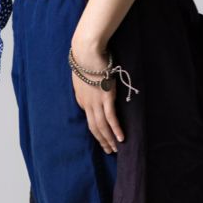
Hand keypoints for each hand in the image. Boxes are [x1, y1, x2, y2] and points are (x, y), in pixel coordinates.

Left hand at [70, 39, 124, 153]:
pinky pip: (111, 118)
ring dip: (108, 139)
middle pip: (93, 127)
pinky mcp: (106, 97)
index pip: (89, 118)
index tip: (102, 135)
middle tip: (108, 150)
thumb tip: (92, 84)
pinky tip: (120, 138)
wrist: (87, 51)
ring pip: (101, 126)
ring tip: (115, 149)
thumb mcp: (82, 74)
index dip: (95, 129)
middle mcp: (87, 103)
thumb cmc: (86, 58)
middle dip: (101, 140)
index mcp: (81, 99)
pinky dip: (115, 129)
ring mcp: (96, 101)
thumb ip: (86, 83)